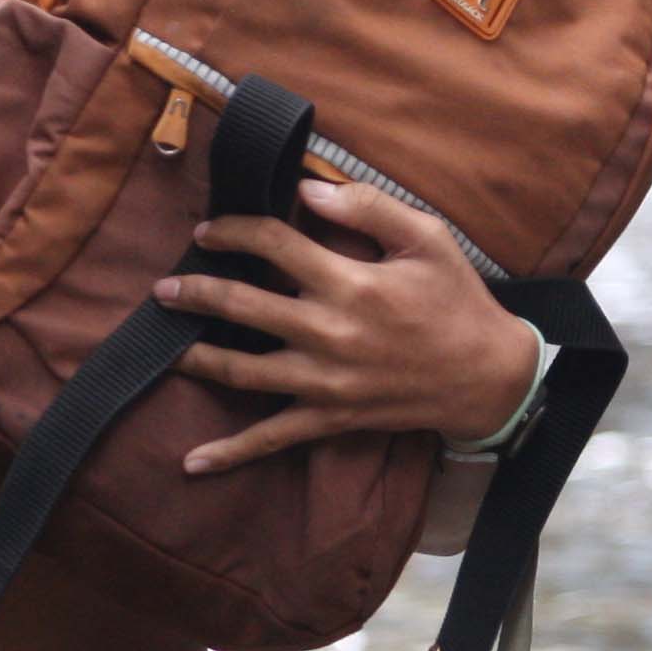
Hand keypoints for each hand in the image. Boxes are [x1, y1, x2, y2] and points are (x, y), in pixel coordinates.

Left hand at [152, 179, 544, 473]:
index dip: (235, 231)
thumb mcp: (427, 238)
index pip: (274, 245)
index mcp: (351, 284)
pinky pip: (273, 438)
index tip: (210, 231)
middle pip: (243, 307)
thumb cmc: (458, 301)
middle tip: (164, 288)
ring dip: (198, 358)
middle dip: (196, 294)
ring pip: (244, 371)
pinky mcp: (331, 418)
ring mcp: (326, 382)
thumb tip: (307, 188)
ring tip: (165, 346)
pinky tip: (193, 462)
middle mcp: (330, 334)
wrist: (488, 377)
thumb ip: (367, 207)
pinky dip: (232, 452)